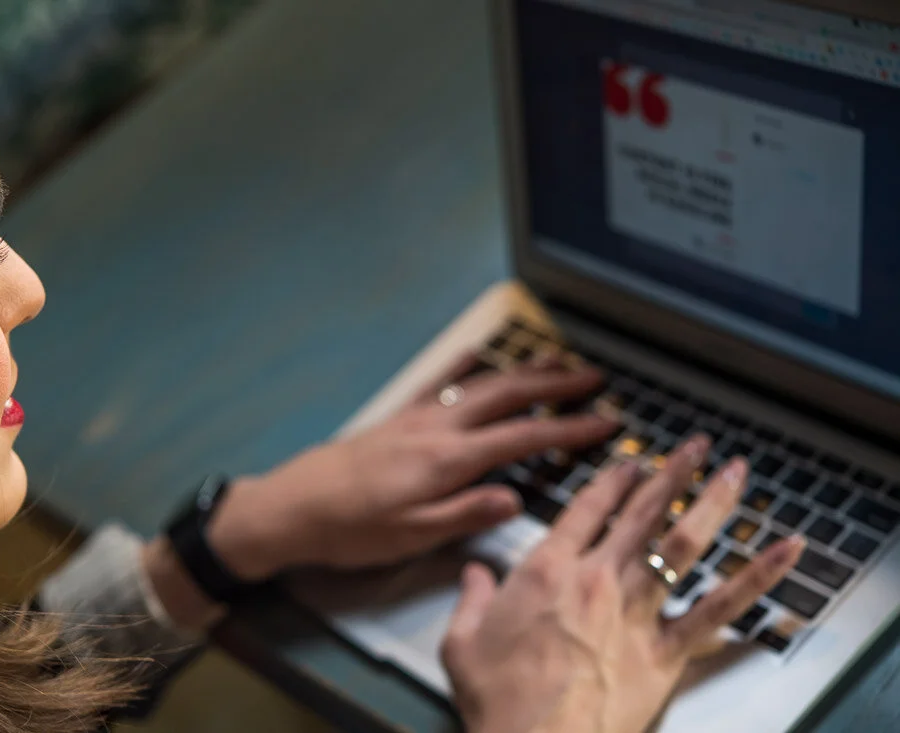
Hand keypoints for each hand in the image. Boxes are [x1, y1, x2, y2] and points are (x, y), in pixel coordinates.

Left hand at [208, 354, 620, 579]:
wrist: (292, 507)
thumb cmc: (351, 530)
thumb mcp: (411, 536)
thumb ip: (465, 514)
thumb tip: (515, 499)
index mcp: (447, 461)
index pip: (522, 438)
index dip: (570, 430)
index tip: (607, 423)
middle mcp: (436, 428)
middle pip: (507, 396)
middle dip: (556, 386)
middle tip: (595, 379)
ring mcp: (416, 417)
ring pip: (479, 383)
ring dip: (521, 371)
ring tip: (555, 361)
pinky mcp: (397, 417)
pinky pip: (440, 382)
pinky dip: (467, 365)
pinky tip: (478, 354)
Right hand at [442, 435, 804, 732]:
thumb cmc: (499, 698)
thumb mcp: (462, 642)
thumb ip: (471, 599)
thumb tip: (472, 575)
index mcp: (548, 571)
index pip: (587, 509)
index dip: (612, 480)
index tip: (630, 462)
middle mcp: (597, 580)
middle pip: (642, 514)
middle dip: (671, 474)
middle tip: (694, 448)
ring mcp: (635, 613)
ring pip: (682, 544)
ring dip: (712, 503)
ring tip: (733, 472)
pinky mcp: (664, 652)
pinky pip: (718, 609)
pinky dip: (757, 578)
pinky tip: (783, 552)